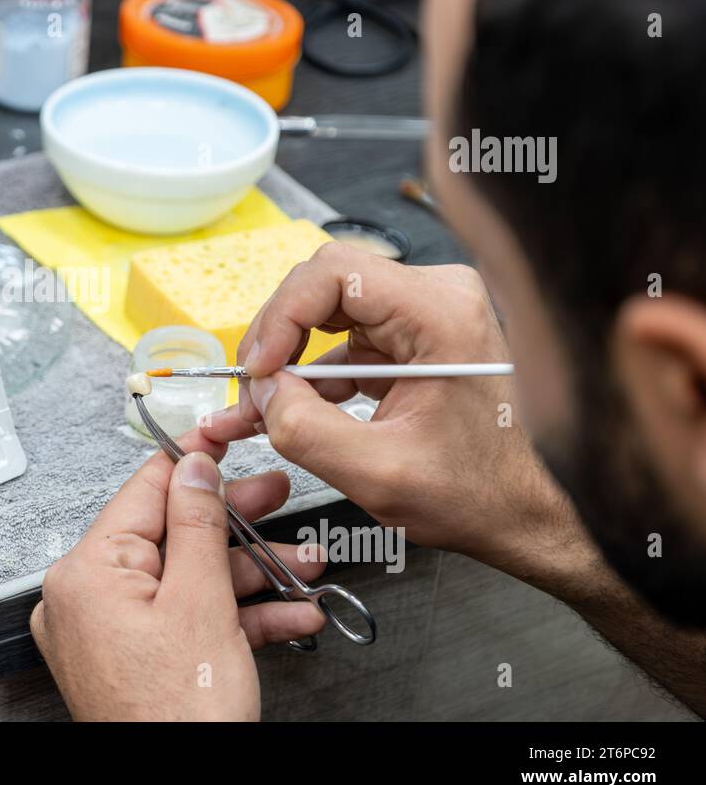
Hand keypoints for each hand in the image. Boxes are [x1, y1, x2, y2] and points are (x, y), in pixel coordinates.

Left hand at [30, 430, 325, 720]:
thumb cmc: (177, 721)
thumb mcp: (202, 604)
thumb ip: (200, 525)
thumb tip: (194, 467)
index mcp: (87, 573)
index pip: (144, 490)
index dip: (193, 459)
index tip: (224, 434)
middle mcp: (86, 599)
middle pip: (173, 536)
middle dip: (238, 524)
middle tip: (278, 497)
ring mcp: (110, 633)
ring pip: (188, 580)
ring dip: (252, 573)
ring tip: (303, 564)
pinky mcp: (135, 661)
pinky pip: (187, 619)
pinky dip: (236, 616)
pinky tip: (287, 612)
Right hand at [215, 242, 570, 572]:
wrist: (528, 511)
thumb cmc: (479, 493)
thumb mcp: (376, 473)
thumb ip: (303, 429)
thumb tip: (261, 391)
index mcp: (441, 313)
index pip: (331, 273)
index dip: (280, 316)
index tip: (260, 369)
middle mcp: (439, 296)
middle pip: (324, 285)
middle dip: (279, 338)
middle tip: (255, 390)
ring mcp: (428, 312)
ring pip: (329, 311)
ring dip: (292, 358)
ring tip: (267, 406)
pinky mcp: (416, 335)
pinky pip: (346, 335)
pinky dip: (315, 372)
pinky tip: (298, 408)